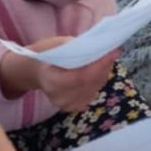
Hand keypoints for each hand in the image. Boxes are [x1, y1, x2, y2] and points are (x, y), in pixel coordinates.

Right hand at [0, 37, 119, 112]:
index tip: (114, 50)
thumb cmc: (46, 53)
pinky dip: (98, 79)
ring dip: (103, 71)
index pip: (81, 76)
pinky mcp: (75, 107)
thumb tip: (100, 45)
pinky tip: (98, 69)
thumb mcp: (58, 43)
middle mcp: (60, 98)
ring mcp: (68, 105)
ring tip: (106, 57)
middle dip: (105, 65)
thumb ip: (78, 47)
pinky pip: (93, 90)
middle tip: (114, 50)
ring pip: (95, 86)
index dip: (100, 64)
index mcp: (52, 81)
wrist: (36, 72)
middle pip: (91, 82)